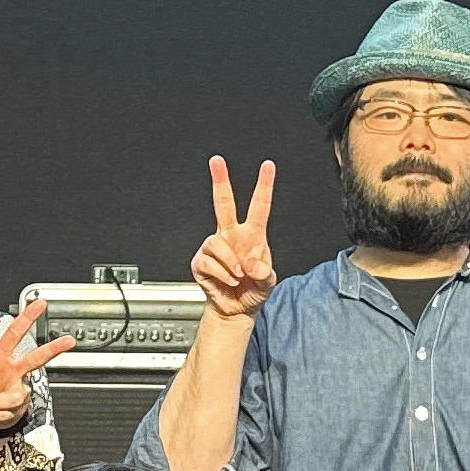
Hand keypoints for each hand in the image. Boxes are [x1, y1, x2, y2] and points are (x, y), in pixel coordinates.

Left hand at [0, 296, 75, 430]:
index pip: (14, 334)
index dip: (26, 318)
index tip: (39, 304)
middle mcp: (12, 371)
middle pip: (36, 358)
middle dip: (54, 349)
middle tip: (69, 340)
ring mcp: (17, 389)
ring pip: (16, 397)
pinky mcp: (18, 407)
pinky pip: (6, 414)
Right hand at [192, 157, 279, 318]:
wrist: (236, 309)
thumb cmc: (253, 291)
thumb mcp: (268, 283)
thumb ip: (264, 273)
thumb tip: (251, 264)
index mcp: (253, 235)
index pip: (259, 206)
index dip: (264, 185)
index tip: (268, 166)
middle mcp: (232, 235)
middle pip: (224, 203)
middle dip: (220, 180)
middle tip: (216, 160)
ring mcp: (215, 247)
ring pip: (218, 243)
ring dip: (231, 263)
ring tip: (238, 276)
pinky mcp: (201, 261)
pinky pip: (209, 262)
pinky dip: (222, 274)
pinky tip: (228, 280)